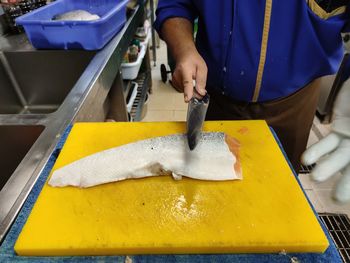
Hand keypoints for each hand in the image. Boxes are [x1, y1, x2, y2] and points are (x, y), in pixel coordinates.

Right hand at [172, 48, 207, 101]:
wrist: (184, 55)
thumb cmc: (193, 60)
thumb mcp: (202, 68)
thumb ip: (201, 80)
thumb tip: (201, 92)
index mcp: (185, 70)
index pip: (186, 83)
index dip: (188, 92)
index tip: (188, 99)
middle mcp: (177, 75)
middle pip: (186, 89)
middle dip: (195, 91)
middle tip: (199, 85)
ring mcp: (174, 80)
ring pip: (185, 91)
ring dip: (191, 89)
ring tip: (193, 79)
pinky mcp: (174, 83)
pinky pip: (183, 90)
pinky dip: (187, 88)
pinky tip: (189, 81)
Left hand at [302, 79, 349, 202]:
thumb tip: (343, 140)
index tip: (344, 197)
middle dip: (347, 183)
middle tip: (337, 199)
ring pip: (340, 156)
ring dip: (328, 166)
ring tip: (315, 176)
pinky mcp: (338, 129)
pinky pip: (327, 142)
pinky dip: (317, 151)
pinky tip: (306, 160)